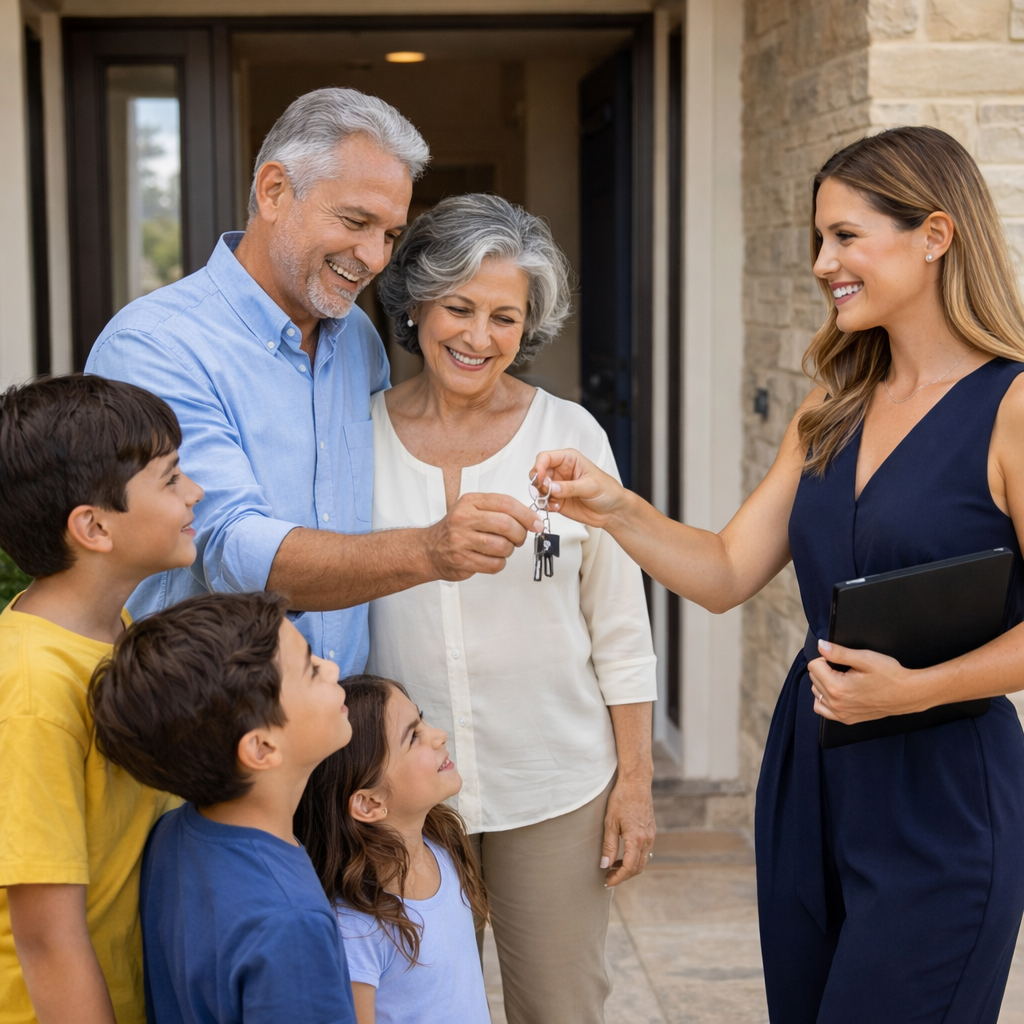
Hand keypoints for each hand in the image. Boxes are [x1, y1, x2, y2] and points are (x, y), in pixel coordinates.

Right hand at [424, 492, 542, 581]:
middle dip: (520, 534)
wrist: (429, 549)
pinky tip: (491, 558)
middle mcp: (464, 519)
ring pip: (502, 546)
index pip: (505, 503)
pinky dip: (499, 563)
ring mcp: (461, 540)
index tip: (536, 524)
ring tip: (501, 548)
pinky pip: (494, 564)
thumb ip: (499, 510)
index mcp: (470, 502)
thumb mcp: (473, 509)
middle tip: (519, 538)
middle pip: (506, 525)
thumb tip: (530, 519)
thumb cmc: (456, 529)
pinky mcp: (462, 560)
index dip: (526, 515)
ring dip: (509, 550)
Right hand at [530, 449, 627, 528]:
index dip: (539, 466)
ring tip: (553, 501)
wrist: (613, 510)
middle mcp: (561, 471)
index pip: (546, 458)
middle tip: (545, 491)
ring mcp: (558, 487)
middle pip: (539, 473)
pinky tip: (557, 507)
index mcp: (569, 460)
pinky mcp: (556, 501)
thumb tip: (552, 487)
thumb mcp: (590, 486)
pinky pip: (543, 502)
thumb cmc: (608, 491)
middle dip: (538, 483)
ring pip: (538, 489)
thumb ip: (570, 487)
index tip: (539, 477)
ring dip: (541, 496)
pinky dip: (546, 505)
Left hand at [600, 775, 656, 887]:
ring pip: (643, 860)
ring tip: (613, 866)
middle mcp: (647, 839)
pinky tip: (623, 854)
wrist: (636, 782)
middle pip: (638, 867)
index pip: (629, 867)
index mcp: (636, 839)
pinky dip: (635, 857)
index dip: (618, 878)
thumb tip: (604, 865)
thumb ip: (609, 846)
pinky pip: (645, 850)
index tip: (608, 882)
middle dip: (624, 875)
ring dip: (629, 867)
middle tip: (608, 876)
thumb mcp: (610, 822)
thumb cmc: (621, 799)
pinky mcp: (651, 830)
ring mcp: (651, 835)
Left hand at [808, 639, 923, 723]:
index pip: (813, 666)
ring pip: (816, 693)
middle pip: (814, 679)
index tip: (841, 661)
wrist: (908, 694)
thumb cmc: (890, 675)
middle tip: (846, 670)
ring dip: (824, 684)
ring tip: (843, 679)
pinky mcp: (847, 719)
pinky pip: (822, 709)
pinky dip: (825, 699)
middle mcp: (836, 704)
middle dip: (825, 670)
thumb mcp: (865, 658)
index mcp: (837, 688)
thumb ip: (839, 652)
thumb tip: (821, 646)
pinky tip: (838, 692)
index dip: (826, 658)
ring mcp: (841, 714)